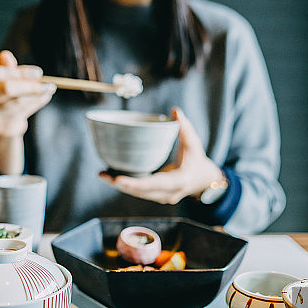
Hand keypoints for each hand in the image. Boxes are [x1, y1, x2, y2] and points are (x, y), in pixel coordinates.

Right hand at [0, 50, 55, 136]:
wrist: (1, 122)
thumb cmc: (1, 94)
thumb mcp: (2, 78)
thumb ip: (5, 67)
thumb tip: (5, 55)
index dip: (19, 72)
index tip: (38, 72)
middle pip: (7, 89)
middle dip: (30, 85)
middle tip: (47, 83)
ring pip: (17, 102)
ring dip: (37, 95)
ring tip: (49, 88)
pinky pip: (21, 113)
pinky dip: (36, 103)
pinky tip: (44, 97)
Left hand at [99, 108, 223, 203]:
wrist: (204, 181)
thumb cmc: (198, 161)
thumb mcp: (194, 144)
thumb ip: (185, 128)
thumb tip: (175, 110)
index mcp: (179, 181)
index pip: (155, 184)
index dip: (136, 183)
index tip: (119, 179)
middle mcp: (169, 193)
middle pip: (141, 192)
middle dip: (121, 184)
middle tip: (103, 175)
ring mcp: (163, 197)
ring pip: (138, 194)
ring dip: (120, 186)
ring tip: (102, 175)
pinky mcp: (157, 196)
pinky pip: (140, 192)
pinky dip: (126, 185)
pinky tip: (111, 177)